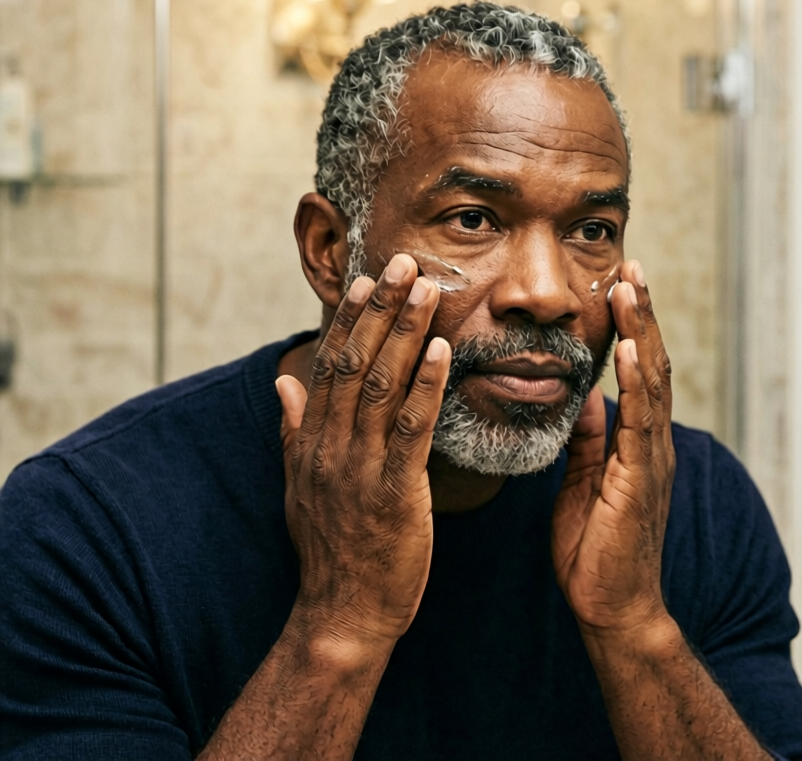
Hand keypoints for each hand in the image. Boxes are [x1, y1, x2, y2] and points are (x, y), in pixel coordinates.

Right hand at [275, 254, 450, 650]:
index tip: (368, 279)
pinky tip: (442, 351)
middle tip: (404, 262)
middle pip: (355, 363)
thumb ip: (295, 429)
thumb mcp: (301, 485)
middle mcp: (330, 446)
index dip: (351, 320)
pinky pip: (411, 430)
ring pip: (382, 385)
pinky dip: (426, 386)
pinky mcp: (393, 492)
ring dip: (406, 332)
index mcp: (312, 441)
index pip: (331, 366)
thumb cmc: (332, 549)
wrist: (342, 613)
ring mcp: (359, 468)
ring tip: (428, 289)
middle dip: (381, 309)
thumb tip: (285, 381)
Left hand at [552, 260, 676, 637]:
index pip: (639, 372)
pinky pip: (641, 424)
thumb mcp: (583, 482)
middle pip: (653, 364)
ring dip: (643, 333)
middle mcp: (652, 443)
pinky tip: (631, 352)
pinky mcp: (641, 480)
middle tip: (631, 266)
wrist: (611, 606)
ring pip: (654, 383)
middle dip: (642, 313)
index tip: (620, 283)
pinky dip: (638, 384)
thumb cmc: (595, 550)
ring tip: (632, 287)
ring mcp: (651, 460)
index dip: (632, 326)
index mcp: (637, 442)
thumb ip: (589, 439)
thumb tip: (585, 397)